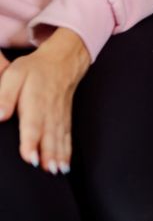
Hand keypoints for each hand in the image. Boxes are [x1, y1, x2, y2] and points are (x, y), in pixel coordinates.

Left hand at [0, 27, 90, 173]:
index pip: (33, 123)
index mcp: (35, 100)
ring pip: (60, 138)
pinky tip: (65, 166)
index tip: (31, 157)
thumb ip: (5, 95)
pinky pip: (68, 136)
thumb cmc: (35, 69)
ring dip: (59, 155)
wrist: (63, 60)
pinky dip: (68, 152)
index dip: (31, 141)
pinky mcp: (65, 118)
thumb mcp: (15, 75)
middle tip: (48, 169)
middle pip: (49, 134)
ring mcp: (60, 115)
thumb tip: (0, 115)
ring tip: (57, 171)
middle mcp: (50, 110)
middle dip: (49, 153)